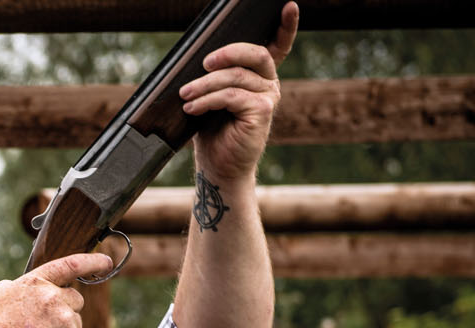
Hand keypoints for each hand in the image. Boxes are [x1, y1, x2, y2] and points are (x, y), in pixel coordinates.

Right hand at [0, 253, 111, 327]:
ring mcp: (65, 320)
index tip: (105, 261)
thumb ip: (15, 286)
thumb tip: (29, 287)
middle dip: (66, 307)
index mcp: (35, 283)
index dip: (93, 262)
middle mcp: (53, 298)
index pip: (71, 265)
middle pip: (75, 298)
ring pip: (75, 320)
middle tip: (45, 322)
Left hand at [182, 1, 298, 183]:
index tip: (289, 6)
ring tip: (185, 95)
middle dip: (227, 53)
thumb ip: (215, 76)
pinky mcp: (262, 112)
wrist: (218, 166)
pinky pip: (231, 96)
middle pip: (255, 54)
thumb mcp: (211, 97)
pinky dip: (207, 100)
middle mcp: (269, 83)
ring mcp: (268, 97)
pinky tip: (193, 108)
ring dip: (204, 84)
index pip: (278, 46)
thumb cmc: (213, 131)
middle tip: (204, 63)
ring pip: (236, 77)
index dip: (286, 26)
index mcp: (259, 76)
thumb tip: (199, 58)